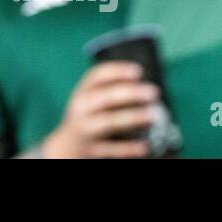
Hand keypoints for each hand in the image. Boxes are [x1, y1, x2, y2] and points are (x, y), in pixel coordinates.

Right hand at [42, 62, 159, 157]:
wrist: (67, 145)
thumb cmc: (89, 116)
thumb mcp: (92, 99)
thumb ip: (112, 90)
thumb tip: (146, 87)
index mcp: (83, 91)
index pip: (97, 76)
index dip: (117, 71)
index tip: (139, 71)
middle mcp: (81, 108)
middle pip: (105, 97)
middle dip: (130, 93)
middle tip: (154, 92)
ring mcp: (85, 129)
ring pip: (109, 122)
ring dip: (132, 118)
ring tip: (154, 116)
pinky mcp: (91, 150)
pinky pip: (111, 149)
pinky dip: (128, 148)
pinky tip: (145, 146)